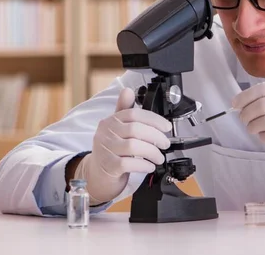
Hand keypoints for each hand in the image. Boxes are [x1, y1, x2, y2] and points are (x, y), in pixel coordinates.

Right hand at [74, 88, 171, 204]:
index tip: (167, 127)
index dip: (154, 119)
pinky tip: (149, 166)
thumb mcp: (117, 127)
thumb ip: (124, 109)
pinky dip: (143, 165)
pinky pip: (128, 164)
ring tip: (159, 157)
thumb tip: (128, 90)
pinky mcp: (108, 166)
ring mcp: (105, 150)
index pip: (134, 114)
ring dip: (152, 152)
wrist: (97, 173)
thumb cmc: (111, 147)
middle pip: (135, 130)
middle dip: (156, 136)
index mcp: (110, 120)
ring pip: (133, 147)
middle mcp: (106, 133)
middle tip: (166, 144)